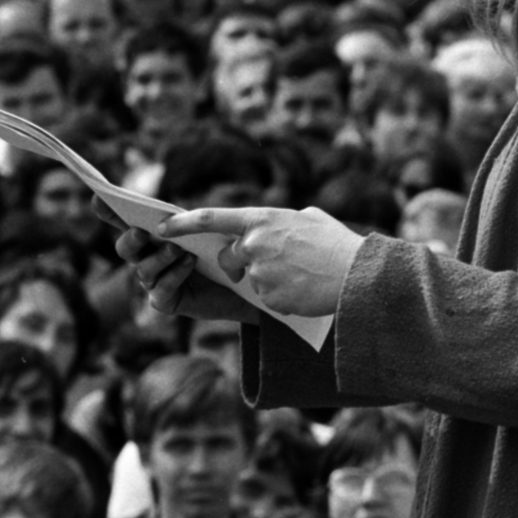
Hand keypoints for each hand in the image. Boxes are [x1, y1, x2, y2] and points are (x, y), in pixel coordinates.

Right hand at [93, 198, 258, 323]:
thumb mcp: (201, 229)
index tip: (98, 196)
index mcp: (149, 237)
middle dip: (131, 239)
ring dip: (160, 257)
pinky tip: (190, 263)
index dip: (108, 211)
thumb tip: (168, 214)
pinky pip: (162, 289)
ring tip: (179, 248)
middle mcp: (144, 259)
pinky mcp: (165, 301)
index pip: (123, 222)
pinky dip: (175, 274)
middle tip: (142, 231)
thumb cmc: (216, 250)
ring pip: (143, 270)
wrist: (236, 284)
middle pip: (125, 248)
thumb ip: (182, 223)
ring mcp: (152, 282)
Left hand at [156, 205, 364, 318]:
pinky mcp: (267, 298)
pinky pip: (264, 298)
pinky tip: (301, 291)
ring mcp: (259, 272)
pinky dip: (279, 297)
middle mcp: (255, 243)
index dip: (182, 223)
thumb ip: (286, 220)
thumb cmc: (339, 244)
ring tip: (300, 276)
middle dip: (238, 263)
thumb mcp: (311, 218)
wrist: (356, 276)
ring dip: (267, 281)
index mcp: (263, 218)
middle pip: (229, 256)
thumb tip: (279, 225)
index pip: (211, 218)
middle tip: (268, 265)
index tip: (161, 228)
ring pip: (249, 279)